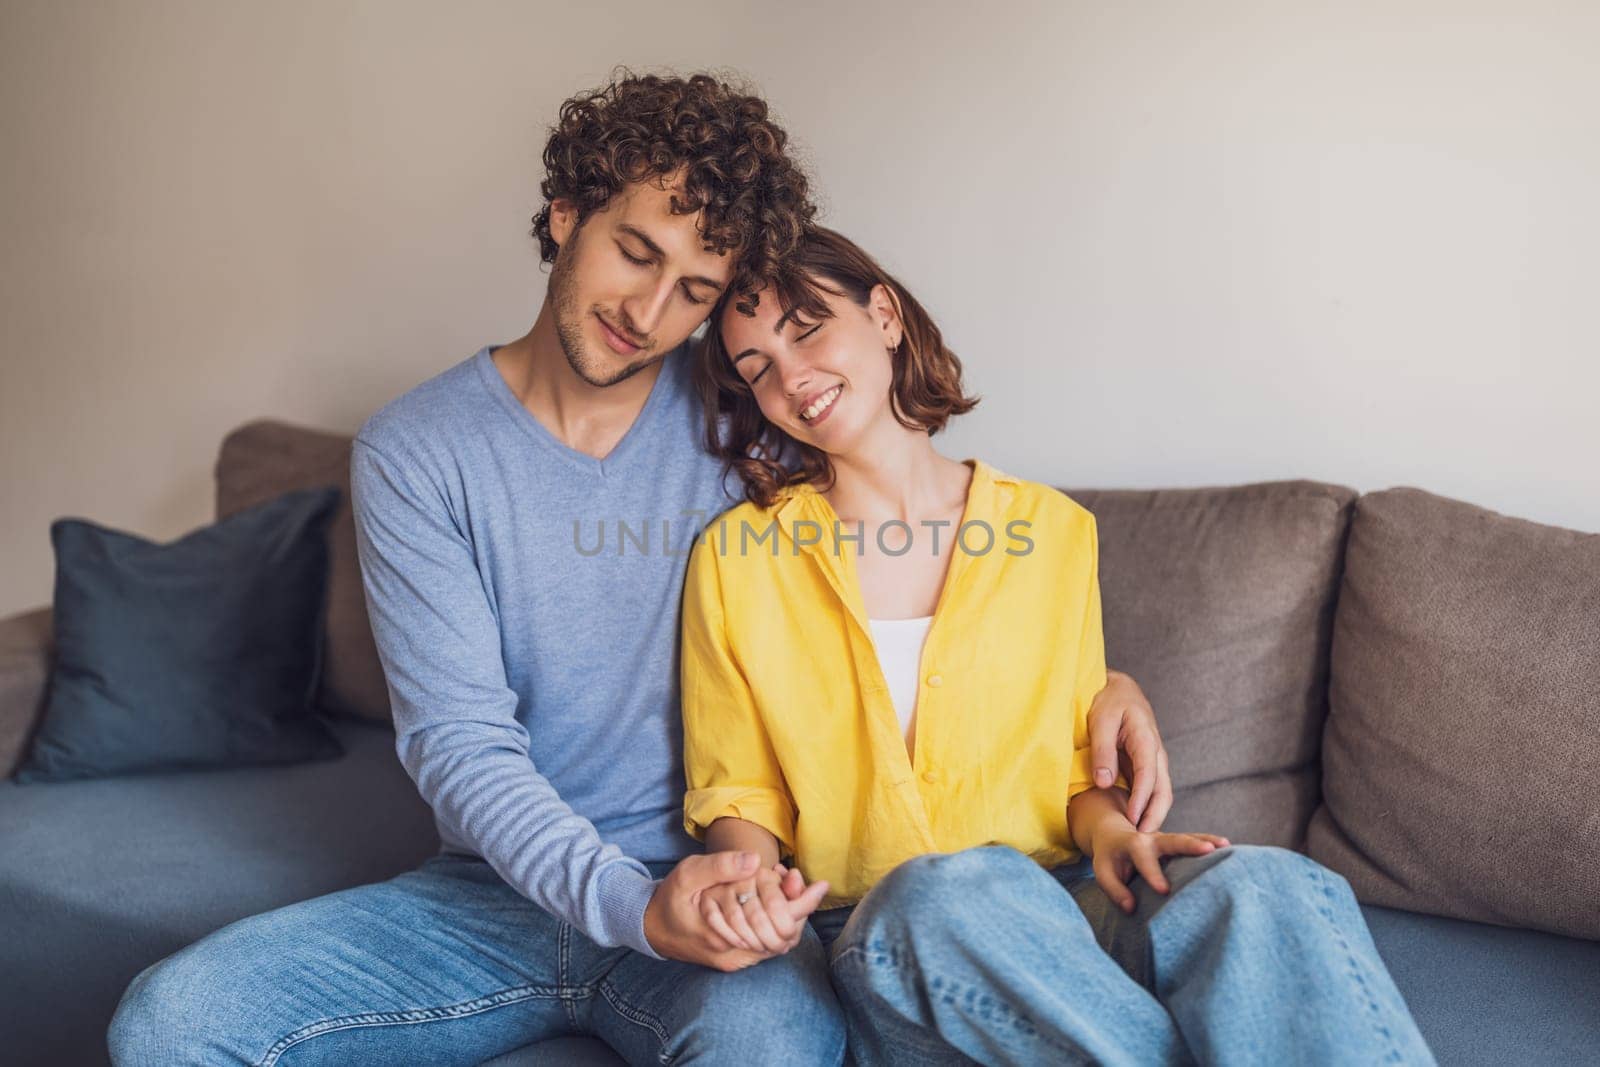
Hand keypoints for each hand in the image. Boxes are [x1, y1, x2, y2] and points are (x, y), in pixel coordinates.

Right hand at [642, 851, 828, 971]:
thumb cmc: (670, 898)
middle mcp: (734, 954)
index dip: (802, 903)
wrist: (650, 928)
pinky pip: (766, 944)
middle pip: (785, 936)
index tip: (820, 884)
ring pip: (778, 942)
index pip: (779, 925)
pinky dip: (775, 923)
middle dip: (799, 907)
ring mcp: (735, 960)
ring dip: (788, 915)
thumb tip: (755, 860)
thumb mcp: (689, 873)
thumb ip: (721, 866)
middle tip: (800, 880)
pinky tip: (774, 902)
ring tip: (790, 886)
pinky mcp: (734, 961)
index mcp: (725, 934)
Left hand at [1089, 670, 1172, 831]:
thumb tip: (1103, 783)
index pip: (1147, 775)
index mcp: (1146, 739)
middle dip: (1155, 816)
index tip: (1133, 820)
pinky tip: (1137, 824)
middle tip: (1144, 842)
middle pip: (1163, 790)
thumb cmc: (1108, 701)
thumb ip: (1102, 751)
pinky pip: (1152, 790)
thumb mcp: (1101, 721)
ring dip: (1154, 815)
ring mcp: (1154, 760)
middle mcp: (1156, 752)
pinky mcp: (1148, 765)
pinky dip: (1148, 808)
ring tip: (1141, 840)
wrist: (1120, 690)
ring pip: (1161, 793)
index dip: (1141, 800)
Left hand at [1091, 827, 1230, 913]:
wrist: (1114, 834)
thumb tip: (1131, 908)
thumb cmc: (1109, 858)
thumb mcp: (1103, 872)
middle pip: (1172, 840)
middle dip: (1190, 845)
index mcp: (1133, 845)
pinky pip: (1195, 840)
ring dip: (1206, 840)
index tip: (1164, 890)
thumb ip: (1115, 890)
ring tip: (1226, 846)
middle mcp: (1152, 838)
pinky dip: (1210, 842)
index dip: (1153, 874)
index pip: (1143, 859)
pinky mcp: (1176, 844)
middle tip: (1208, 850)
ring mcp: (1167, 839)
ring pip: (1188, 838)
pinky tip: (1227, 847)